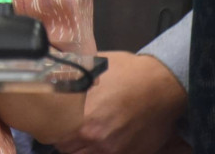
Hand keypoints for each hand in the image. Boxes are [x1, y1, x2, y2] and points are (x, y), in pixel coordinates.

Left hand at [52, 52, 186, 153]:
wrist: (163, 84)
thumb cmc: (128, 72)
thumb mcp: (93, 67)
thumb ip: (70, 79)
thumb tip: (51, 75)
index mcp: (84, 120)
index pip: (55, 137)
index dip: (51, 130)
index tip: (52, 123)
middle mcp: (97, 141)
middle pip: (69, 150)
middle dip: (66, 140)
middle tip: (67, 129)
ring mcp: (116, 151)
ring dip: (82, 148)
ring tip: (84, 135)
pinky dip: (102, 151)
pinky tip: (102, 140)